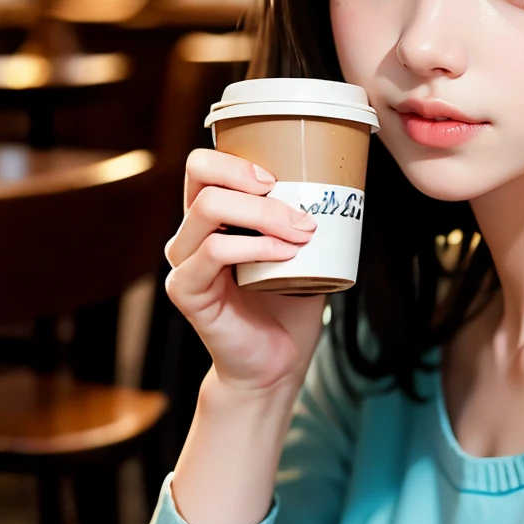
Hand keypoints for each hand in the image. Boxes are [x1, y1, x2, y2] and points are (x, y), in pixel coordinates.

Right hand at [164, 149, 327, 393]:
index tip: (279, 178)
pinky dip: (255, 246)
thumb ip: (305, 216)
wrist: (276, 362)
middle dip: (256, 185)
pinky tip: (284, 255)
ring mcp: (183, 261)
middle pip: (202, 176)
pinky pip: (214, 251)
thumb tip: (340, 184)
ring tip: (301, 235)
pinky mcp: (186, 290)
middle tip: (300, 214)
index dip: (237, 160)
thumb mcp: (301, 249)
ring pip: (210, 208)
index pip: (203, 166)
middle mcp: (190, 234)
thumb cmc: (287, 305)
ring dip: (264, 215)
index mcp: (211, 218)